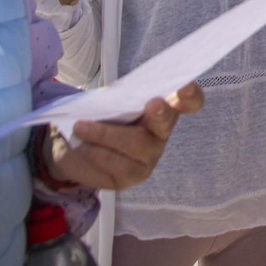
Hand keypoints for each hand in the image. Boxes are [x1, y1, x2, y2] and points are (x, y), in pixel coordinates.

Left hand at [44, 82, 203, 190]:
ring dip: (103, 133)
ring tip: (80, 127)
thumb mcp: (108, 102)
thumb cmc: (99, 117)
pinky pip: (116, 162)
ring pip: (134, 143)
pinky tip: (85, 147)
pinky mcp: (133, 176)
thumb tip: (115, 97)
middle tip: (154, 104)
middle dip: (161, 112)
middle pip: (167, 122)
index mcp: (162, 107)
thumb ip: (120, 98)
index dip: (190, 96)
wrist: (74, 147)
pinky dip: (95, 151)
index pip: (188, 102)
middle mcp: (161, 133)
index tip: (185, 89)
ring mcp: (150, 157)